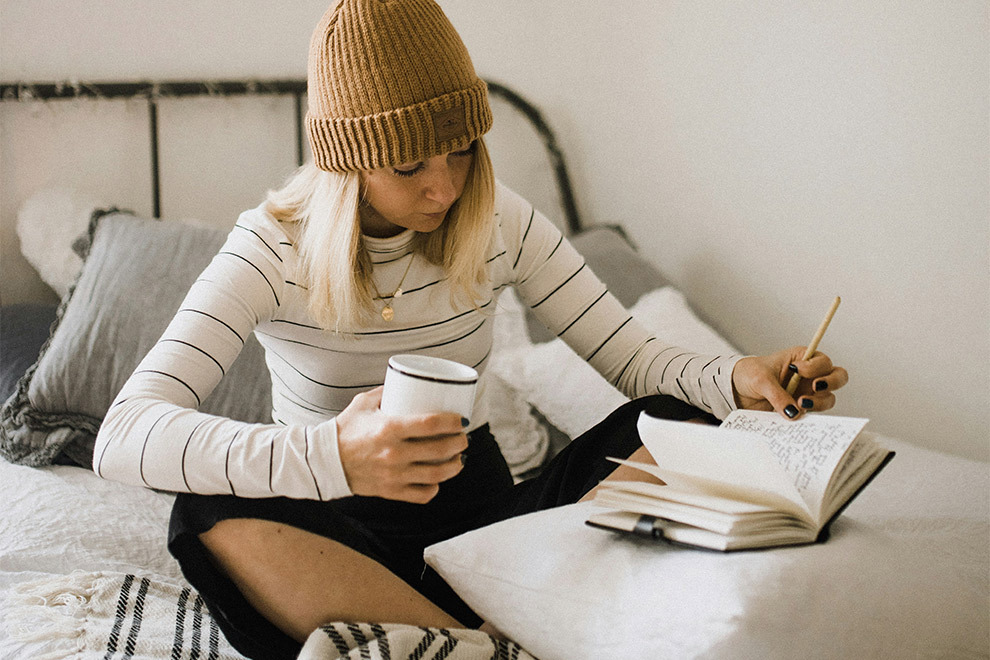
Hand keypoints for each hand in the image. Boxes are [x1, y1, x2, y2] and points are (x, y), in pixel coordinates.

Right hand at [334, 387, 467, 502]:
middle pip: (439, 450)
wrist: (324, 461)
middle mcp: (393, 453)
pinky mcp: (391, 491)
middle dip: (459, 443)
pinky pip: (422, 494)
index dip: (453, 422)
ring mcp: (393, 475)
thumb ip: (387, 391)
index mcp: (389, 428)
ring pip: (436, 475)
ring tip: (459, 458)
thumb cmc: (346, 429)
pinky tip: (439, 479)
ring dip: (454, 466)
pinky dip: (435, 487)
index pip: (431, 424)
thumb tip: (410, 382)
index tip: (462, 419)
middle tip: (463, 437)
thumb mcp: (364, 403)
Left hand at [732, 347, 848, 418]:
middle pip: (838, 377)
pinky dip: (808, 417)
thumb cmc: (749, 374)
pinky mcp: (800, 409)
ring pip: (828, 399)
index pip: (823, 361)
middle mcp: (809, 376)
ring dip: (819, 402)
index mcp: (801, 359)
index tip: (798, 370)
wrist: (736, 390)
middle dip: (831, 382)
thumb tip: (793, 412)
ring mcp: (806, 393)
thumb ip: (777, 395)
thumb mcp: (760, 379)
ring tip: (800, 404)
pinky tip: (796, 416)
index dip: (815, 366)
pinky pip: (813, 415)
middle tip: (814, 387)